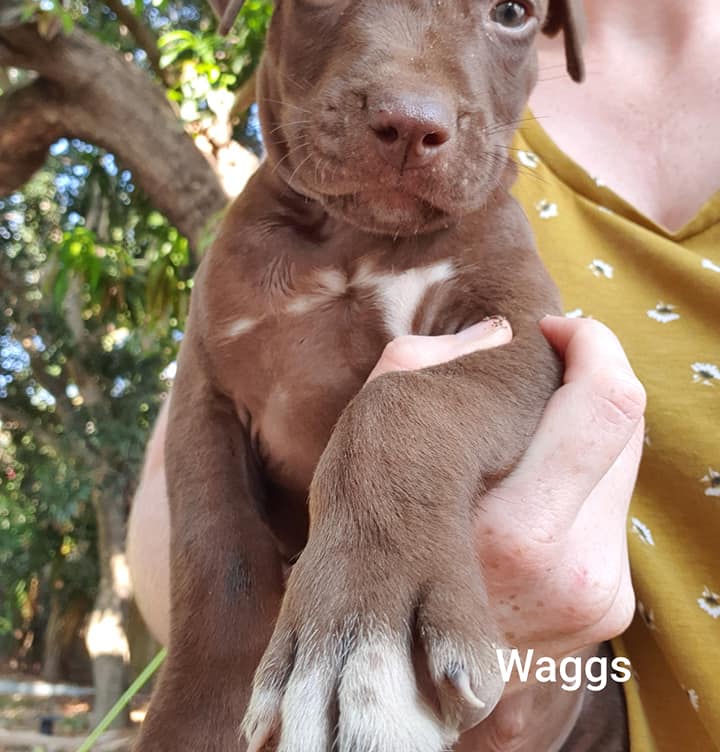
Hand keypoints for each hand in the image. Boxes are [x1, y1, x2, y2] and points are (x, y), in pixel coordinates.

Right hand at [367, 315, 644, 747]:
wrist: (401, 681)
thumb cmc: (377, 557)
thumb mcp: (371, 457)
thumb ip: (421, 373)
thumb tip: (499, 332)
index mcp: (516, 530)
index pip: (606, 407)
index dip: (594, 345)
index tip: (558, 328)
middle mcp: (573, 567)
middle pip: (627, 423)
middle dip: (593, 372)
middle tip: (553, 353)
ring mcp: (599, 592)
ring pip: (625, 462)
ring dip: (585, 426)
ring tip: (529, 426)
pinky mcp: (608, 605)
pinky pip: (611, 504)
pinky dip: (580, 473)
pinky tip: (533, 479)